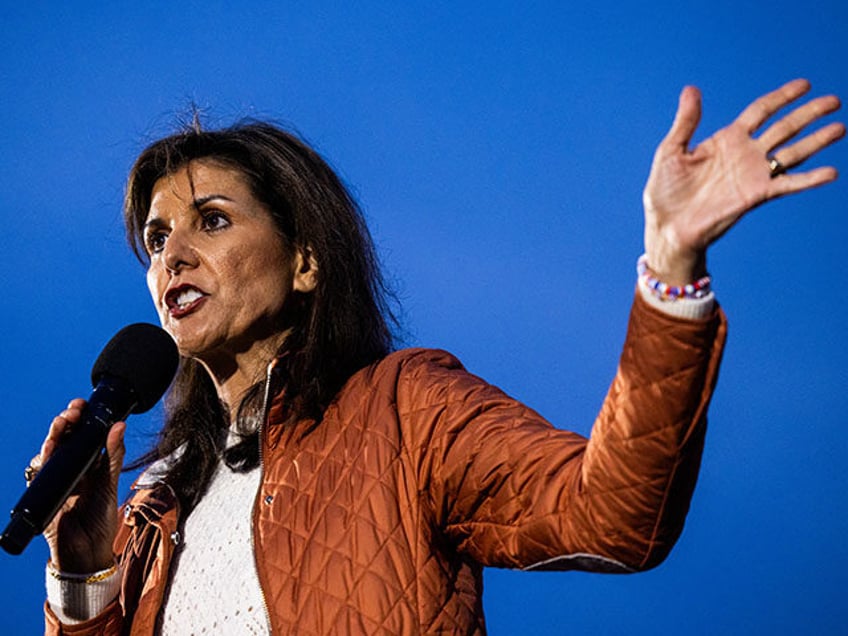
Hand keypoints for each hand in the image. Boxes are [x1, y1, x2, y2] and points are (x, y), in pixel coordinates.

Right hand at [28, 398, 125, 572]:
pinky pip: (39, 473)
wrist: (88, 551)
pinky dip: (43, 461)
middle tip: (74, 411)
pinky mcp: (43, 493)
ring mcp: (56, 479)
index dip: (82, 418)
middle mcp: (71, 468)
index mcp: (88, 463)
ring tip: (63, 424)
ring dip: (54, 436)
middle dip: (66, 421)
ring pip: (50, 451)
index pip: (82, 434)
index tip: (84, 404)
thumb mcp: (110, 483)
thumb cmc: (100, 518)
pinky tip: (49, 452)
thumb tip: (120, 425)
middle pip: (64, 438)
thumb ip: (114, 455)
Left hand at [643, 79, 843, 283]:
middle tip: (834, 100)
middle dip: (808, 114)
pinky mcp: (755, 196)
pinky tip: (831, 172)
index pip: (761, 112)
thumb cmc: (665, 193)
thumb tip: (691, 89)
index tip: (804, 85)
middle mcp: (745, 155)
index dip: (781, 98)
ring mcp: (753, 175)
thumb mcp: (671, 151)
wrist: (666, 227)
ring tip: (840, 127)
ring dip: (816, 140)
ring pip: (792, 152)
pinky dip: (809, 179)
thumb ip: (686, 121)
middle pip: (784, 128)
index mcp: (726, 140)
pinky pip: (787, 185)